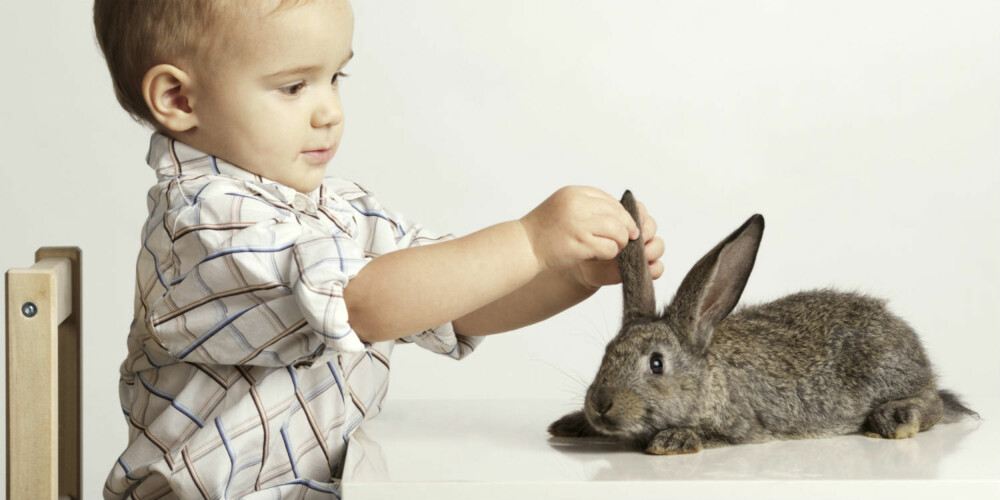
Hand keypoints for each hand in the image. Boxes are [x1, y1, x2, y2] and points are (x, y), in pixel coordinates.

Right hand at [519, 186, 638, 272]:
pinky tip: (601, 254)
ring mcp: (579, 224)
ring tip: (614, 246)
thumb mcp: (564, 205)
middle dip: (627, 227)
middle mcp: (578, 205)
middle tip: (629, 237)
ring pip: (618, 231)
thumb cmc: (545, 228)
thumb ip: (587, 204)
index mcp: (575, 193)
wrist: (525, 244)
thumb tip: (618, 211)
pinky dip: (610, 253)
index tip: (625, 223)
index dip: (621, 212)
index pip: (609, 199)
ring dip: (620, 241)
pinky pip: (609, 248)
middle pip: (618, 214)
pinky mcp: (581, 244)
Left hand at [574, 198, 663, 289]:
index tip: (631, 224)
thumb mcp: (591, 230)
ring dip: (653, 249)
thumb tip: (615, 220)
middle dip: (647, 232)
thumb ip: (604, 221)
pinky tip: (648, 270)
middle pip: (652, 226)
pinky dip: (655, 269)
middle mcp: (636, 232)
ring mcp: (642, 250)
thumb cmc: (587, 244)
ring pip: (658, 244)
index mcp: (625, 219)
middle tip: (637, 239)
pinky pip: (658, 267)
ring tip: (642, 255)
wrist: (583, 267)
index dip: (639, 216)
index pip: (640, 211)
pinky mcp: (643, 267)